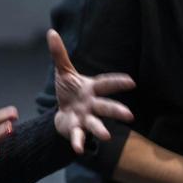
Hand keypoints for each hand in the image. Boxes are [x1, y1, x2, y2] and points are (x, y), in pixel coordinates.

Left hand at [48, 29, 134, 153]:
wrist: (62, 113)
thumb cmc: (69, 91)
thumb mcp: (64, 71)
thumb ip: (59, 54)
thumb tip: (51, 32)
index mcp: (91, 88)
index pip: (106, 84)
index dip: (118, 83)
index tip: (131, 82)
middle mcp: (91, 104)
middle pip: (105, 107)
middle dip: (116, 110)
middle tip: (130, 116)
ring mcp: (85, 118)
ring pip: (95, 124)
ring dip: (100, 129)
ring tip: (107, 136)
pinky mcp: (75, 129)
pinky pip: (77, 136)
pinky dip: (78, 142)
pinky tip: (78, 149)